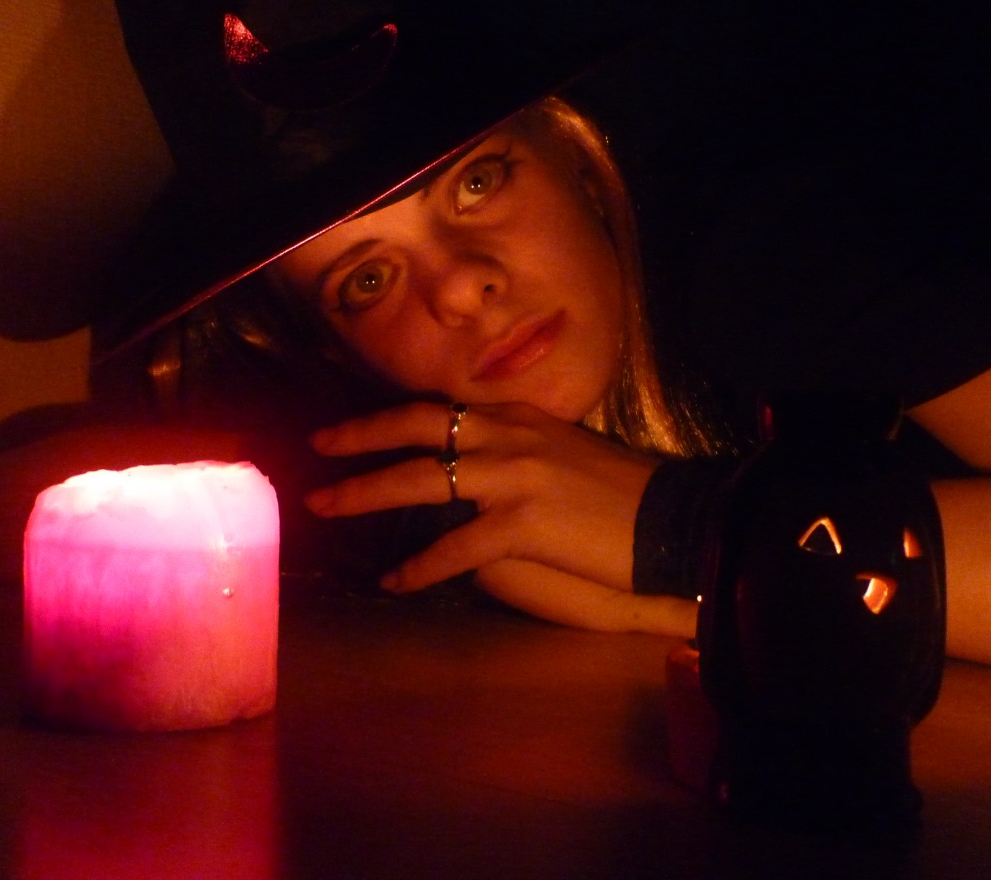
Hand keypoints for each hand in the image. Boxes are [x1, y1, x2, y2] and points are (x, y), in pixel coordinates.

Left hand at [305, 400, 660, 594]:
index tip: (346, 429)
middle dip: (359, 438)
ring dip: (365, 493)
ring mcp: (514, 477)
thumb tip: (475, 460)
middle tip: (316, 452)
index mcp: (516, 416)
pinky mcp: (524, 524)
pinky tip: (393, 582)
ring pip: (421, 479)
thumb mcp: (563, 448)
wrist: (674, 518)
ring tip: (325, 506)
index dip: (385, 419)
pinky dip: (419, 566)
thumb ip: (516, 447)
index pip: (437, 409)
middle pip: (416, 428)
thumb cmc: (621, 490)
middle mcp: (508, 436)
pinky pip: (455, 547)